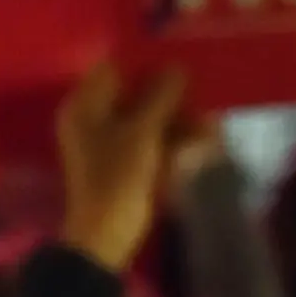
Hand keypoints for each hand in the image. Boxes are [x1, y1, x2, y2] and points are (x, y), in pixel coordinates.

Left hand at [53, 60, 195, 274]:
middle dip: (171, 98)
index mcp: (85, 106)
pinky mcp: (126, 163)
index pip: (114, 69)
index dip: (146, 64)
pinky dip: (174, 140)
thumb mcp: (142, 132)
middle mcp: (93, 118)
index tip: (180, 62)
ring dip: (179, 121)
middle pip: (135, 95)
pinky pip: (151, 141)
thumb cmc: (118, 178)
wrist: (107, 234)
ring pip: (148, 119)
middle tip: (202, 98)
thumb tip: (178, 67)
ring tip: (210, 125)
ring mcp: (110, 142)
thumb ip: (160, 97)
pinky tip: (202, 141)